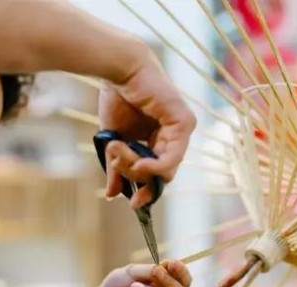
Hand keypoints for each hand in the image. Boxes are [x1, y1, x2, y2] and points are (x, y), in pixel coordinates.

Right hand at [98, 51, 195, 208]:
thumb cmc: (117, 100)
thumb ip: (116, 168)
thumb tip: (111, 195)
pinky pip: (172, 158)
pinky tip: (140, 163)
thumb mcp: (114, 143)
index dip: (146, 191)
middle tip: (116, 163)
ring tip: (119, 150)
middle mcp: (173, 138)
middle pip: (160, 176)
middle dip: (136, 176)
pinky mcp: (185, 124)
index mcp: (159, 142)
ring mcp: (182, 132)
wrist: (119, 71)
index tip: (133, 204)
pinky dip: (155, 166)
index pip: (157, 175)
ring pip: (165, 170)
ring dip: (138, 167)